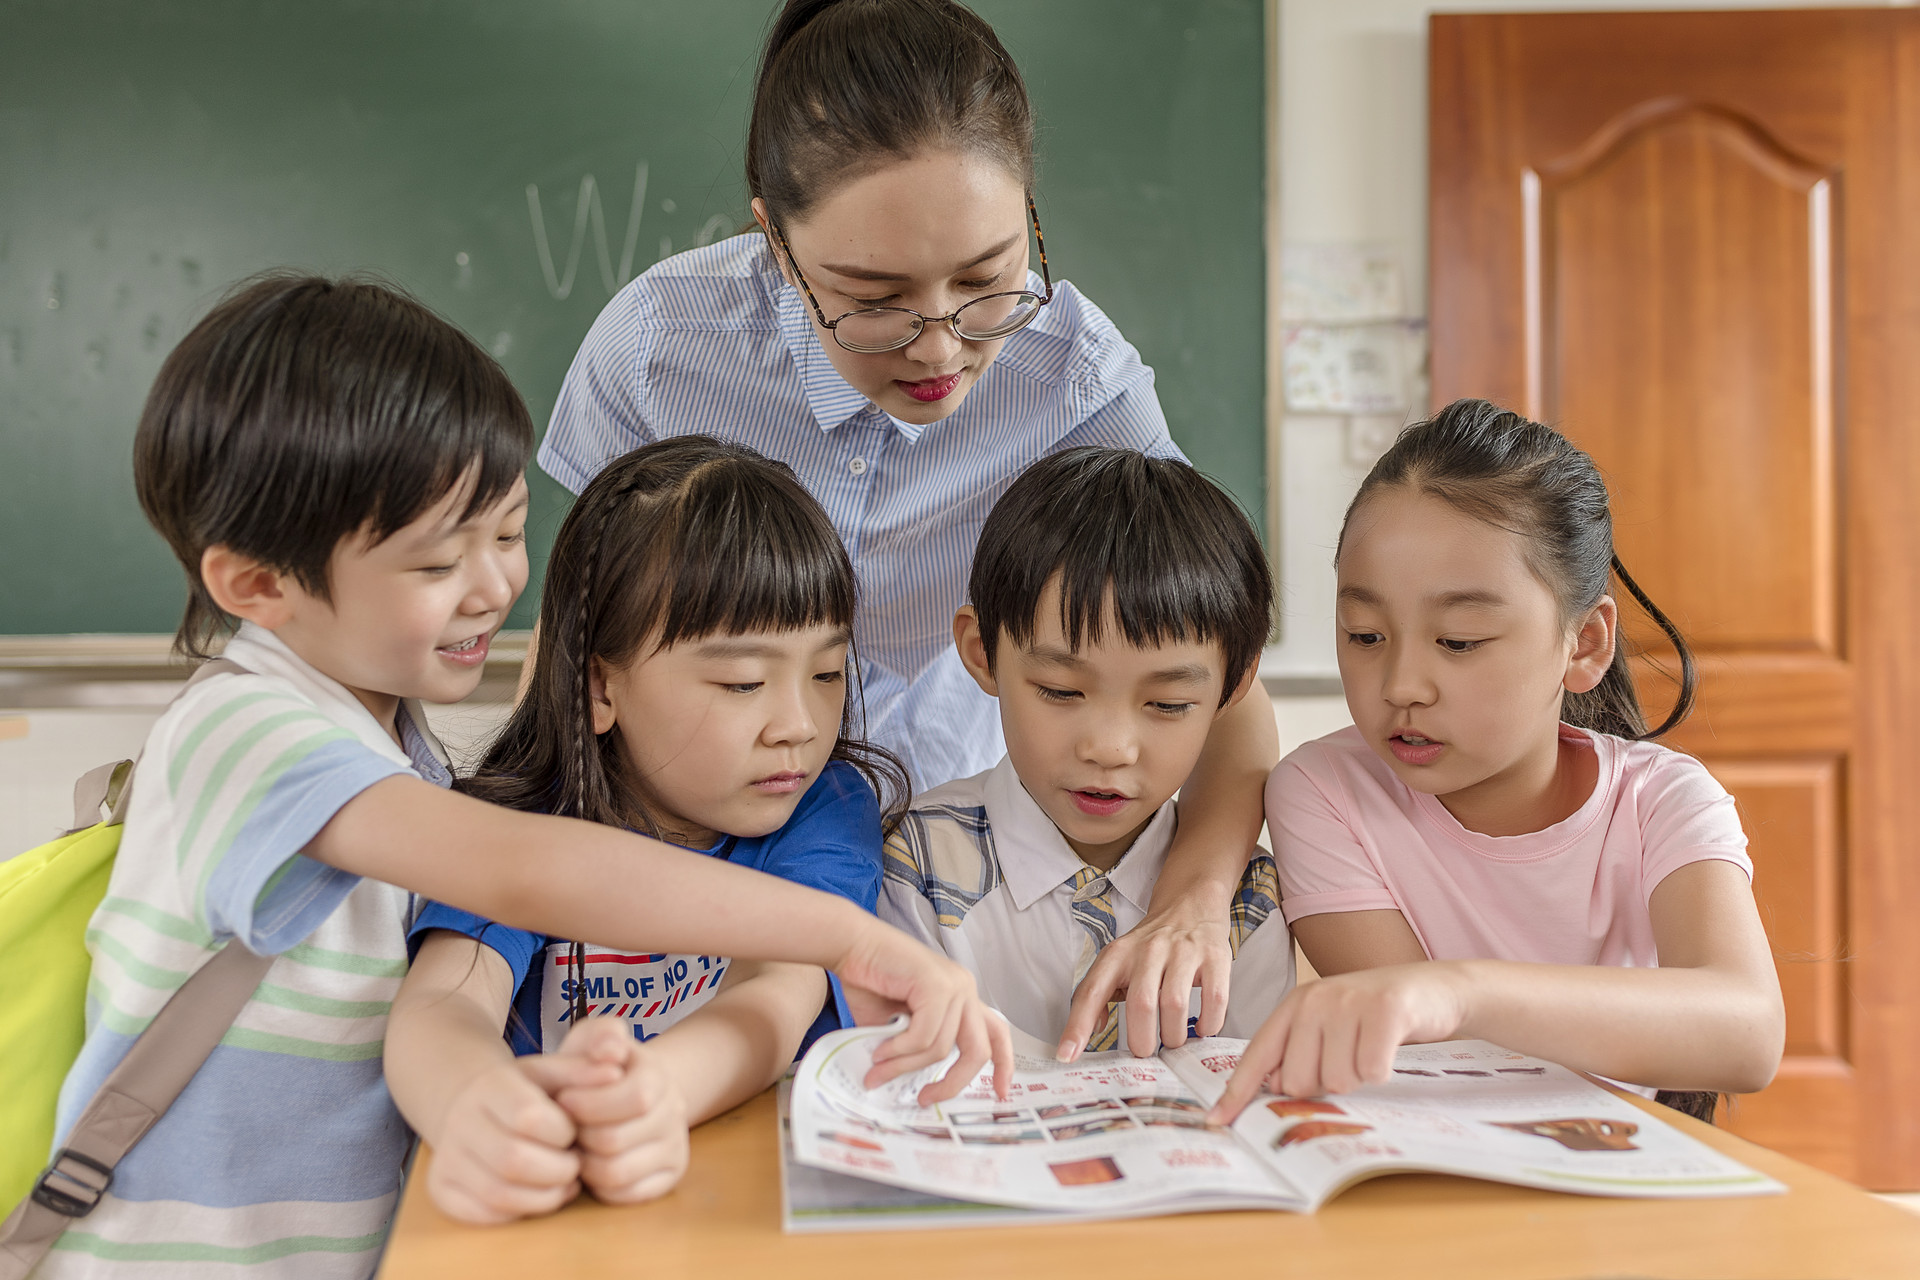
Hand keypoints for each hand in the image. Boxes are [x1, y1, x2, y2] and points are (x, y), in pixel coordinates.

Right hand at [424, 1052, 617, 1223]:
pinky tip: (541, 1194)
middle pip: (513, 1160)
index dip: (562, 1132)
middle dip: (558, 1170)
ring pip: (499, 1193)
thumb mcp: (554, 1071)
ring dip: (545, 1196)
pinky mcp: (442, 1189)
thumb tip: (616, 1071)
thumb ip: (585, 1070)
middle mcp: (459, 1121)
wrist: (471, 1107)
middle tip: (575, 1165)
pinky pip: (485, 1213)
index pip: (528, 1117)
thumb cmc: (525, 1091)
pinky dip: (522, 1210)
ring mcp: (446, 1157)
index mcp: (489, 1086)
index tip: (574, 1132)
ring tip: (565, 1182)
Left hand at [552, 1017, 692, 1204]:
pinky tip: (592, 1163)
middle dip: (579, 1135)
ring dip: (585, 1162)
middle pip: (616, 1140)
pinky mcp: (667, 1179)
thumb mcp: (593, 1040)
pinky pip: (626, 1196)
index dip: (588, 1103)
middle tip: (566, 1128)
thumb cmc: (597, 1069)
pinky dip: (600, 1186)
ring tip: (576, 1146)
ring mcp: (674, 1148)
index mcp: (658, 1077)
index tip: (563, 1098)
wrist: (625, 1093)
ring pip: (617, 1173)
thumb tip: (609, 1052)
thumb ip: (599, 1035)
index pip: (634, 1097)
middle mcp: (675, 1113)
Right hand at [834, 918, 1013, 1103]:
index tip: (1000, 1094)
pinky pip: (923, 1035)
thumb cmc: (868, 981)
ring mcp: (954, 985)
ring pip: (940, 1048)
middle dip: (953, 1082)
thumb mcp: (895, 1027)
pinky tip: (879, 1052)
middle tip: (925, 1099)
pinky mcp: (935, 984)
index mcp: (962, 997)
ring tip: (877, 1071)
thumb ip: (910, 1051)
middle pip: (979, 1050)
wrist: (849, 945)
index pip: (997, 1032)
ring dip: (904, 1066)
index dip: (1003, 1065)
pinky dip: (899, 1051)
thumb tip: (905, 1088)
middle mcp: (965, 989)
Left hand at [1058, 903, 1231, 1060]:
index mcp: (1117, 955)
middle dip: (1142, 1040)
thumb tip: (1093, 1029)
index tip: (1068, 1055)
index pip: (1091, 992)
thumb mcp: (1118, 960)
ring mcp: (1184, 952)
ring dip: (1173, 1035)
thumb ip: (1100, 993)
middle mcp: (1148, 951)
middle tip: (1145, 1051)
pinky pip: (1214, 999)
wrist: (1190, 903)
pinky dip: (1208, 1023)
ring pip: (1174, 1005)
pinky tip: (1202, 1027)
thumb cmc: (1151, 943)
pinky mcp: (1215, 957)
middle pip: (1140, 1005)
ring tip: (1172, 1039)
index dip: (1078, 1026)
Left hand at [1208, 963, 1469, 1122]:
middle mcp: (1314, 1000)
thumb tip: (1273, 1088)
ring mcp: (1348, 1003)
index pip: (1257, 1056)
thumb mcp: (1329, 1028)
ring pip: (1336, 1081)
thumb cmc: (1374, 1016)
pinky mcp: (1383, 1011)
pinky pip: (1371, 1071)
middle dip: (1323, 1084)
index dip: (1236, 1092)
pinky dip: (1382, 1070)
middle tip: (1347, 1057)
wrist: (1432, 989)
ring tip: (1368, 1048)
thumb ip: (1298, 1053)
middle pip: (1296, 1080)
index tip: (1216, 1121)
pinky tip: (1388, 1048)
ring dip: (1357, 1077)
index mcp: (1294, 1006)